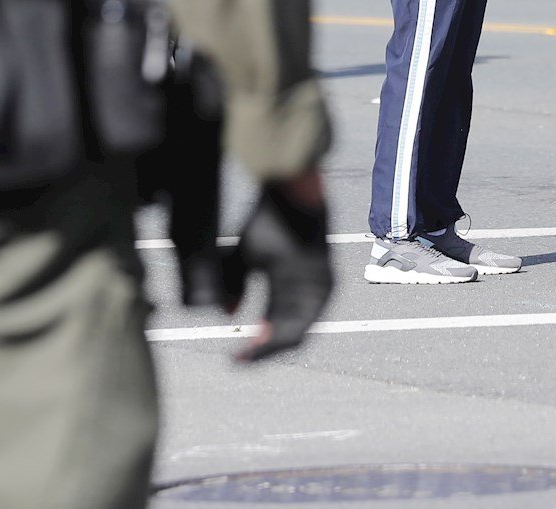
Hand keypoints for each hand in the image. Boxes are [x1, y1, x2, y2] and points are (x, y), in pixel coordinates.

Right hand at [229, 172, 332, 362]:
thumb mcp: (241, 257)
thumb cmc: (267, 220)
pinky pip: (310, 317)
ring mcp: (317, 288)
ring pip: (299, 330)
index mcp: (285, 286)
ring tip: (251, 353)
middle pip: (286, 334)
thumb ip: (232, 284)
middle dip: (262, 351)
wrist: (292, 193)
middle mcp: (304, 291)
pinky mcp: (326, 282)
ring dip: (274, 345)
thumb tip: (229, 313)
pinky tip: (267, 335)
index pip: (271, 326)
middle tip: (239, 362)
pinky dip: (289, 330)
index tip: (231, 360)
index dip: (253, 346)